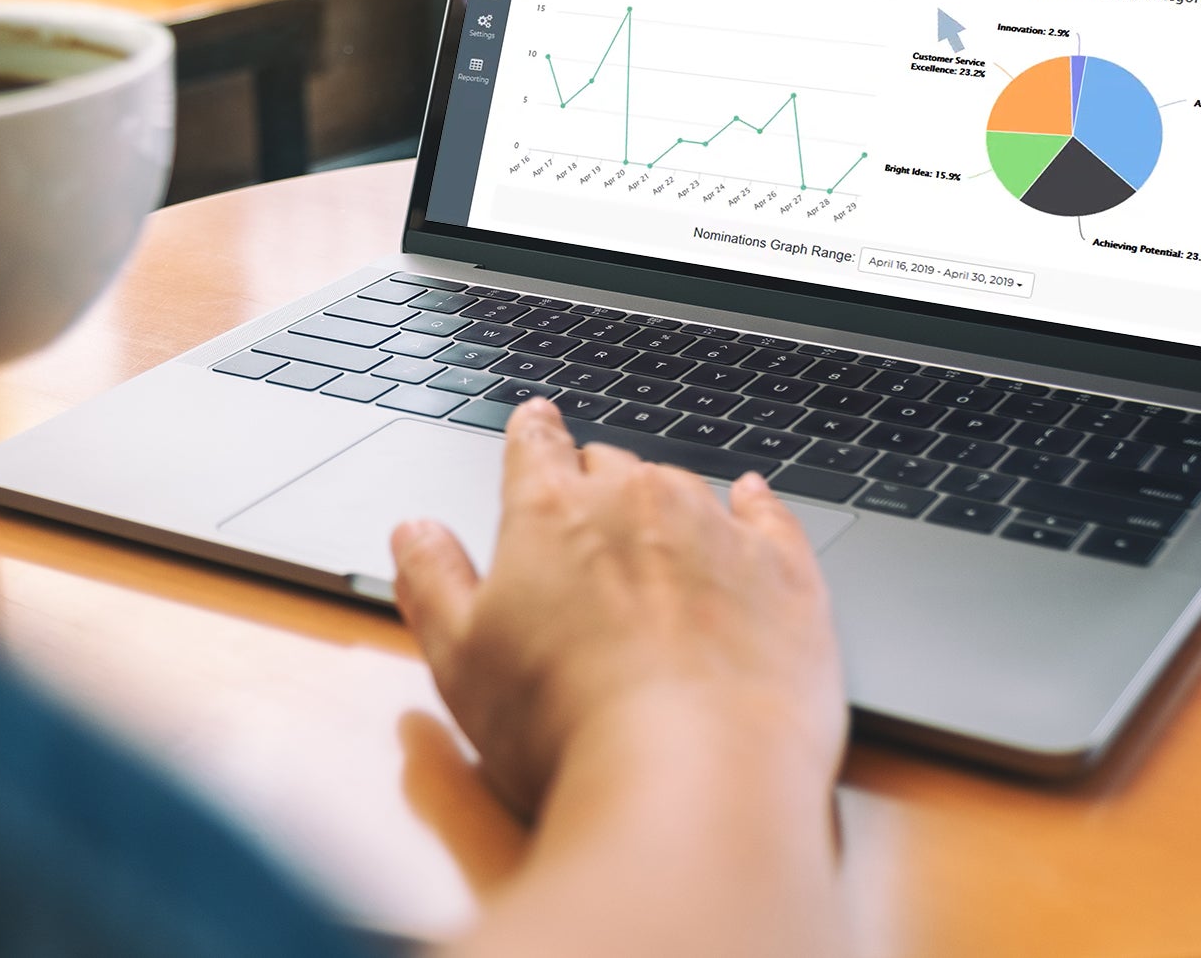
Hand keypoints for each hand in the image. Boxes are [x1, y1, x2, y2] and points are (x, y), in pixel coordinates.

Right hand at [391, 398, 845, 817]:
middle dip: (595, 487)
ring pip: (684, 488)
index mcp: (550, 513)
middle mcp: (637, 500)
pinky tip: (751, 499)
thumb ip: (433, 582)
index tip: (535, 423)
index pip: (535, 446)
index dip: (532, 434)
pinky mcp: (785, 570)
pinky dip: (756, 504)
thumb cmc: (566, 727)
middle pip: (611, 466)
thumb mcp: (460, 660)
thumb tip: (414, 532)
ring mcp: (717, 529)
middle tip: (586, 529)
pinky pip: (769, 512)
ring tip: (658, 546)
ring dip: (666, 507)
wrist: (694, 776)